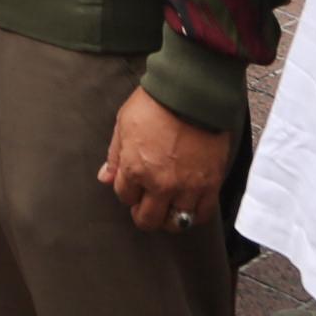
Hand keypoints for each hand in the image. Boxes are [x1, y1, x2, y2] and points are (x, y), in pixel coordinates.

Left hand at [99, 88, 229, 234]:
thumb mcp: (124, 123)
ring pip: (176, 223)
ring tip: (169, 208)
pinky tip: (190, 205)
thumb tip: (105, 178)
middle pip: (148, 219)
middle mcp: (160, 184)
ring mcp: (187, 187)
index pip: (124, 197)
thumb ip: (115, 155)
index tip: (133, 185)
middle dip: (143, 214)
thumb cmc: (154, 103)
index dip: (127, 192)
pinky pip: (202, 214)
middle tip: (148, 205)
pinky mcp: (210, 184)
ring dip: (169, 219)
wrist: (192, 93)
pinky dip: (195, 214)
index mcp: (134, 168)